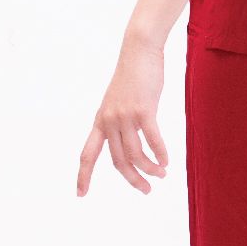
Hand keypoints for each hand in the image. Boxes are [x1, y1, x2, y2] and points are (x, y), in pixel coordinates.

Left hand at [76, 32, 169, 195]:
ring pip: (135, 154)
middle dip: (133, 179)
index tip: (80, 194)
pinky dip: (160, 153)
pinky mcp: (143, 110)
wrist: (139, 51)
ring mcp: (125, 116)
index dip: (83, 175)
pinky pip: (152, 139)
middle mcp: (109, 121)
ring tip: (161, 174)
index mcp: (101, 121)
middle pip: (118, 161)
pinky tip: (166, 161)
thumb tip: (132, 142)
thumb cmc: (134, 75)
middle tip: (146, 190)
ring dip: (149, 169)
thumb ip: (122, 121)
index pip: (87, 154)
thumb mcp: (120, 101)